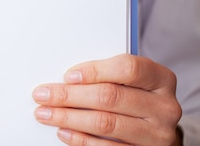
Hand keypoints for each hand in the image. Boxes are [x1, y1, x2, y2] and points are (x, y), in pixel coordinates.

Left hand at [32, 54, 182, 145]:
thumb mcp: (130, 80)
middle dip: (70, 96)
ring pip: (105, 123)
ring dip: (69, 118)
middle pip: (110, 97)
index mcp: (160, 79)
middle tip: (43, 95)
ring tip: (46, 114)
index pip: (128, 69)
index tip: (68, 76)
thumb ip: (106, 74)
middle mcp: (164, 106)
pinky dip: (81, 139)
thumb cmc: (137, 96)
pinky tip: (64, 132)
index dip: (95, 71)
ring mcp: (157, 134)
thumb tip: (65, 79)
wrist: (159, 128)